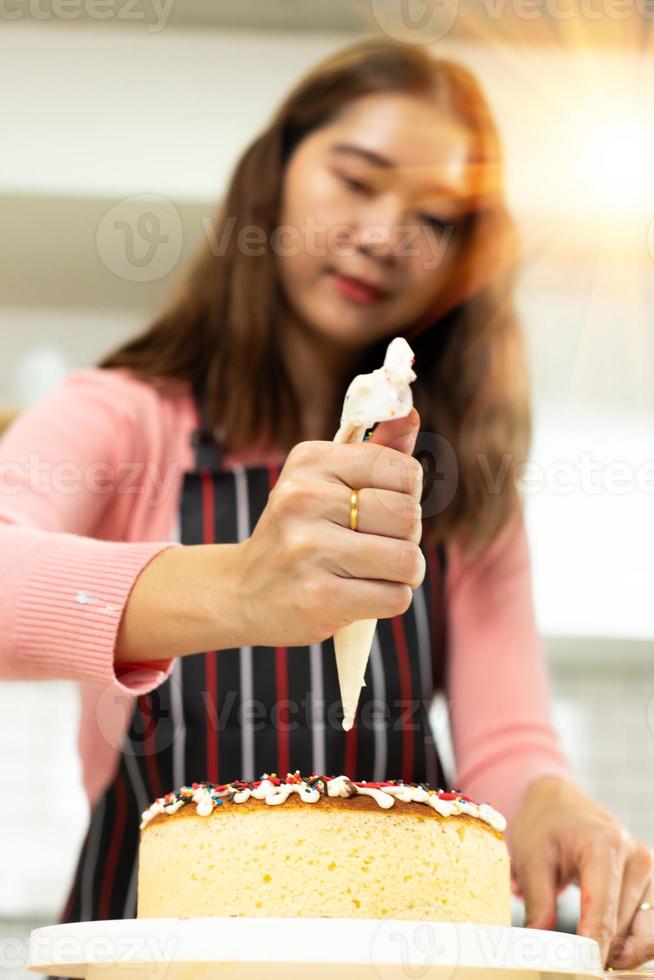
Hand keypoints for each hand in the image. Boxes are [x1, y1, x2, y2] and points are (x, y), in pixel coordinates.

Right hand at [236, 408, 424, 646]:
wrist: (242, 591)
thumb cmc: (300, 531)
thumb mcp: (324, 481)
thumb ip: (373, 450)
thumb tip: (410, 412)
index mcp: (310, 461)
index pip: (403, 471)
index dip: (407, 495)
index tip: (382, 507)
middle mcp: (304, 499)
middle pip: (409, 517)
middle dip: (405, 537)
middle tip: (374, 544)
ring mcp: (309, 549)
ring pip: (408, 560)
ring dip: (403, 573)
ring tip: (372, 571)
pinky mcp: (319, 598)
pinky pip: (395, 597)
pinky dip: (390, 599)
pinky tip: (361, 594)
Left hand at [510, 775, 653, 967]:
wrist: (559, 802)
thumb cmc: (543, 826)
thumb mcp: (530, 859)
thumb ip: (538, 904)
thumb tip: (539, 947)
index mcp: (603, 845)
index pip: (604, 911)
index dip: (592, 948)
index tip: (580, 970)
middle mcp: (634, 856)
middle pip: (624, 927)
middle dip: (601, 955)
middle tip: (573, 966)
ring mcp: (648, 869)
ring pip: (644, 933)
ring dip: (620, 954)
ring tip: (587, 958)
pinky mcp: (652, 880)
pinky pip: (651, 926)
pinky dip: (632, 944)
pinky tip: (607, 949)